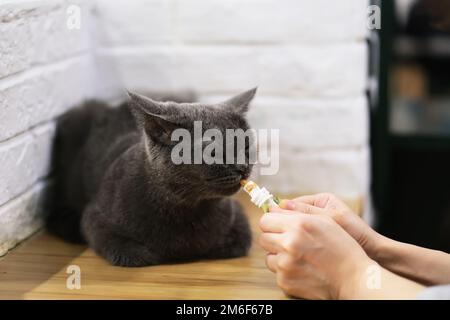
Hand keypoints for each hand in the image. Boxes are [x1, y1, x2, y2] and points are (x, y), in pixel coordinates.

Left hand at [259, 208, 374, 298]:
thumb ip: (296, 211)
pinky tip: (302, 268)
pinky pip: (276, 271)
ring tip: (298, 256)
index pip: (265, 220)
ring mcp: (285, 264)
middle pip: (263, 238)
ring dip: (278, 255)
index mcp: (298, 225)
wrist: (353, 279)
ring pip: (268, 256)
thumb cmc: (342, 247)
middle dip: (274, 238)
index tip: (279, 226)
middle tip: (289, 241)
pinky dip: (285, 270)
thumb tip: (273, 207)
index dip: (272, 223)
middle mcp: (289, 244)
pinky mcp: (285, 281)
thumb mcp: (325, 220)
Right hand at [280, 193, 383, 258]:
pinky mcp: (315, 241)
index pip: (292, 204)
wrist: (373, 254)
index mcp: (320, 201)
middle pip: (290, 217)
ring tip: (286, 243)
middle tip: (279, 234)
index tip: (272, 221)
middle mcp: (316, 212)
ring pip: (293, 230)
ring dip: (289, 236)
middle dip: (284, 226)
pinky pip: (299, 240)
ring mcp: (315, 227)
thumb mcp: (331, 219)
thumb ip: (307, 212)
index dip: (281, 213)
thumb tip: (280, 204)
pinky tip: (293, 251)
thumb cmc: (356, 233)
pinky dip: (295, 245)